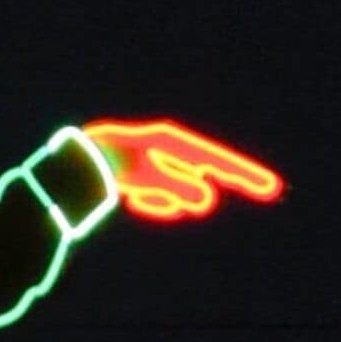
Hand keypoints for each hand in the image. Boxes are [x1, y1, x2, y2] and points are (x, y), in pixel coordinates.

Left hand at [83, 119, 282, 221]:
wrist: (69, 162)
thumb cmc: (105, 164)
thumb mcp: (142, 177)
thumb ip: (176, 186)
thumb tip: (206, 200)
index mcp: (169, 140)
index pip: (215, 159)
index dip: (243, 173)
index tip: (271, 187)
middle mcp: (166, 147)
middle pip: (209, 167)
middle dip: (232, 180)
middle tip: (271, 191)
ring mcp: (156, 161)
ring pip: (181, 186)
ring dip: (174, 196)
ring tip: (156, 197)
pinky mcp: (141, 174)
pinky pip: (160, 194)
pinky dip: (154, 201)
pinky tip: (138, 201)